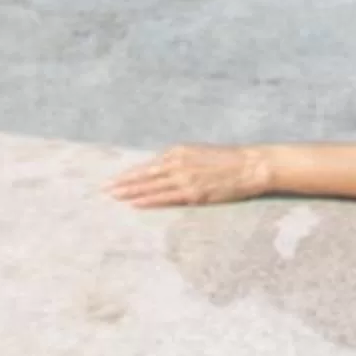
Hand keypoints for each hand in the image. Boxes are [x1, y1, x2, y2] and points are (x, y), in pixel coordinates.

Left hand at [107, 144, 267, 209]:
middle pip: (144, 174)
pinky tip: (135, 204)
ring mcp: (186, 177)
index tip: (113, 180)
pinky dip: (148, 200)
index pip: (148, 165)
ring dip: (130, 192)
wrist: (252, 165)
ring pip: (151, 186)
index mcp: (180, 151)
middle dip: (123, 182)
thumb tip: (164, 171)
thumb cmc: (229, 161)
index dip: (130, 173)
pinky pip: (166, 197)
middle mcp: (179, 162)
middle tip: (103, 189)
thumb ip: (181, 162)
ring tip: (113, 197)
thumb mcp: (201, 155)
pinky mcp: (194, 192)